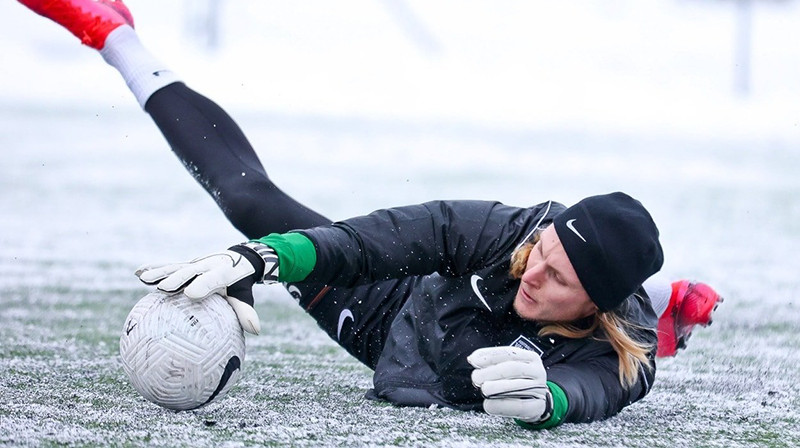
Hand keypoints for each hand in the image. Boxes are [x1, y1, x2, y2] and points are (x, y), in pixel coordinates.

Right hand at [135, 243, 278, 334]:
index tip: (191, 294)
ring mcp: (195, 264)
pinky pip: (168, 266)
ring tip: (144, 279)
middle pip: (190, 271)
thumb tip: (256, 331)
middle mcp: (207, 266)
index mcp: (223, 273)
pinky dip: (154, 268)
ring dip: (160, 272)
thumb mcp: (245, 296)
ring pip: (176, 267)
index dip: (203, 285)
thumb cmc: (240, 284)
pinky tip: (138, 273)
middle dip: (178, 278)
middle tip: (163, 288)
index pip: (213, 279)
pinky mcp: (186, 264)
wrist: (239, 258)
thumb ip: (246, 312)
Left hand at [468, 346, 552, 423]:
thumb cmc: (518, 381)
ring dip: (496, 387)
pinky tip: (488, 405)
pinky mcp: (538, 406)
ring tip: (483, 389)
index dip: (489, 356)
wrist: (537, 401)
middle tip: (476, 378)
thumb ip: (493, 362)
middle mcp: (537, 371)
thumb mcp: (510, 368)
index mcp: (530, 357)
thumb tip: (472, 359)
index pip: (509, 353)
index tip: (473, 361)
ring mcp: (539, 389)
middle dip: (491, 372)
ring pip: (517, 385)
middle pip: (513, 368)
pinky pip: (519, 406)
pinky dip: (501, 405)